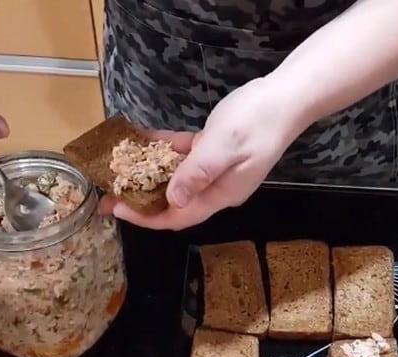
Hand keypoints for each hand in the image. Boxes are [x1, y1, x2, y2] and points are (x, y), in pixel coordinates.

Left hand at [108, 77, 308, 229]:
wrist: (287, 97)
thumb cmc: (257, 121)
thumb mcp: (224, 146)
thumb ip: (197, 174)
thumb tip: (172, 200)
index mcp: (221, 194)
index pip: (179, 216)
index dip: (146, 217)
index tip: (117, 209)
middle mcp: (217, 187)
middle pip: (174, 202)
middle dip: (142, 199)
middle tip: (109, 194)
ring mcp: (217, 169)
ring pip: (176, 179)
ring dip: (149, 174)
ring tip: (119, 170)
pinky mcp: (216, 150)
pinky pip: (185, 156)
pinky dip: (164, 150)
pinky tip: (143, 140)